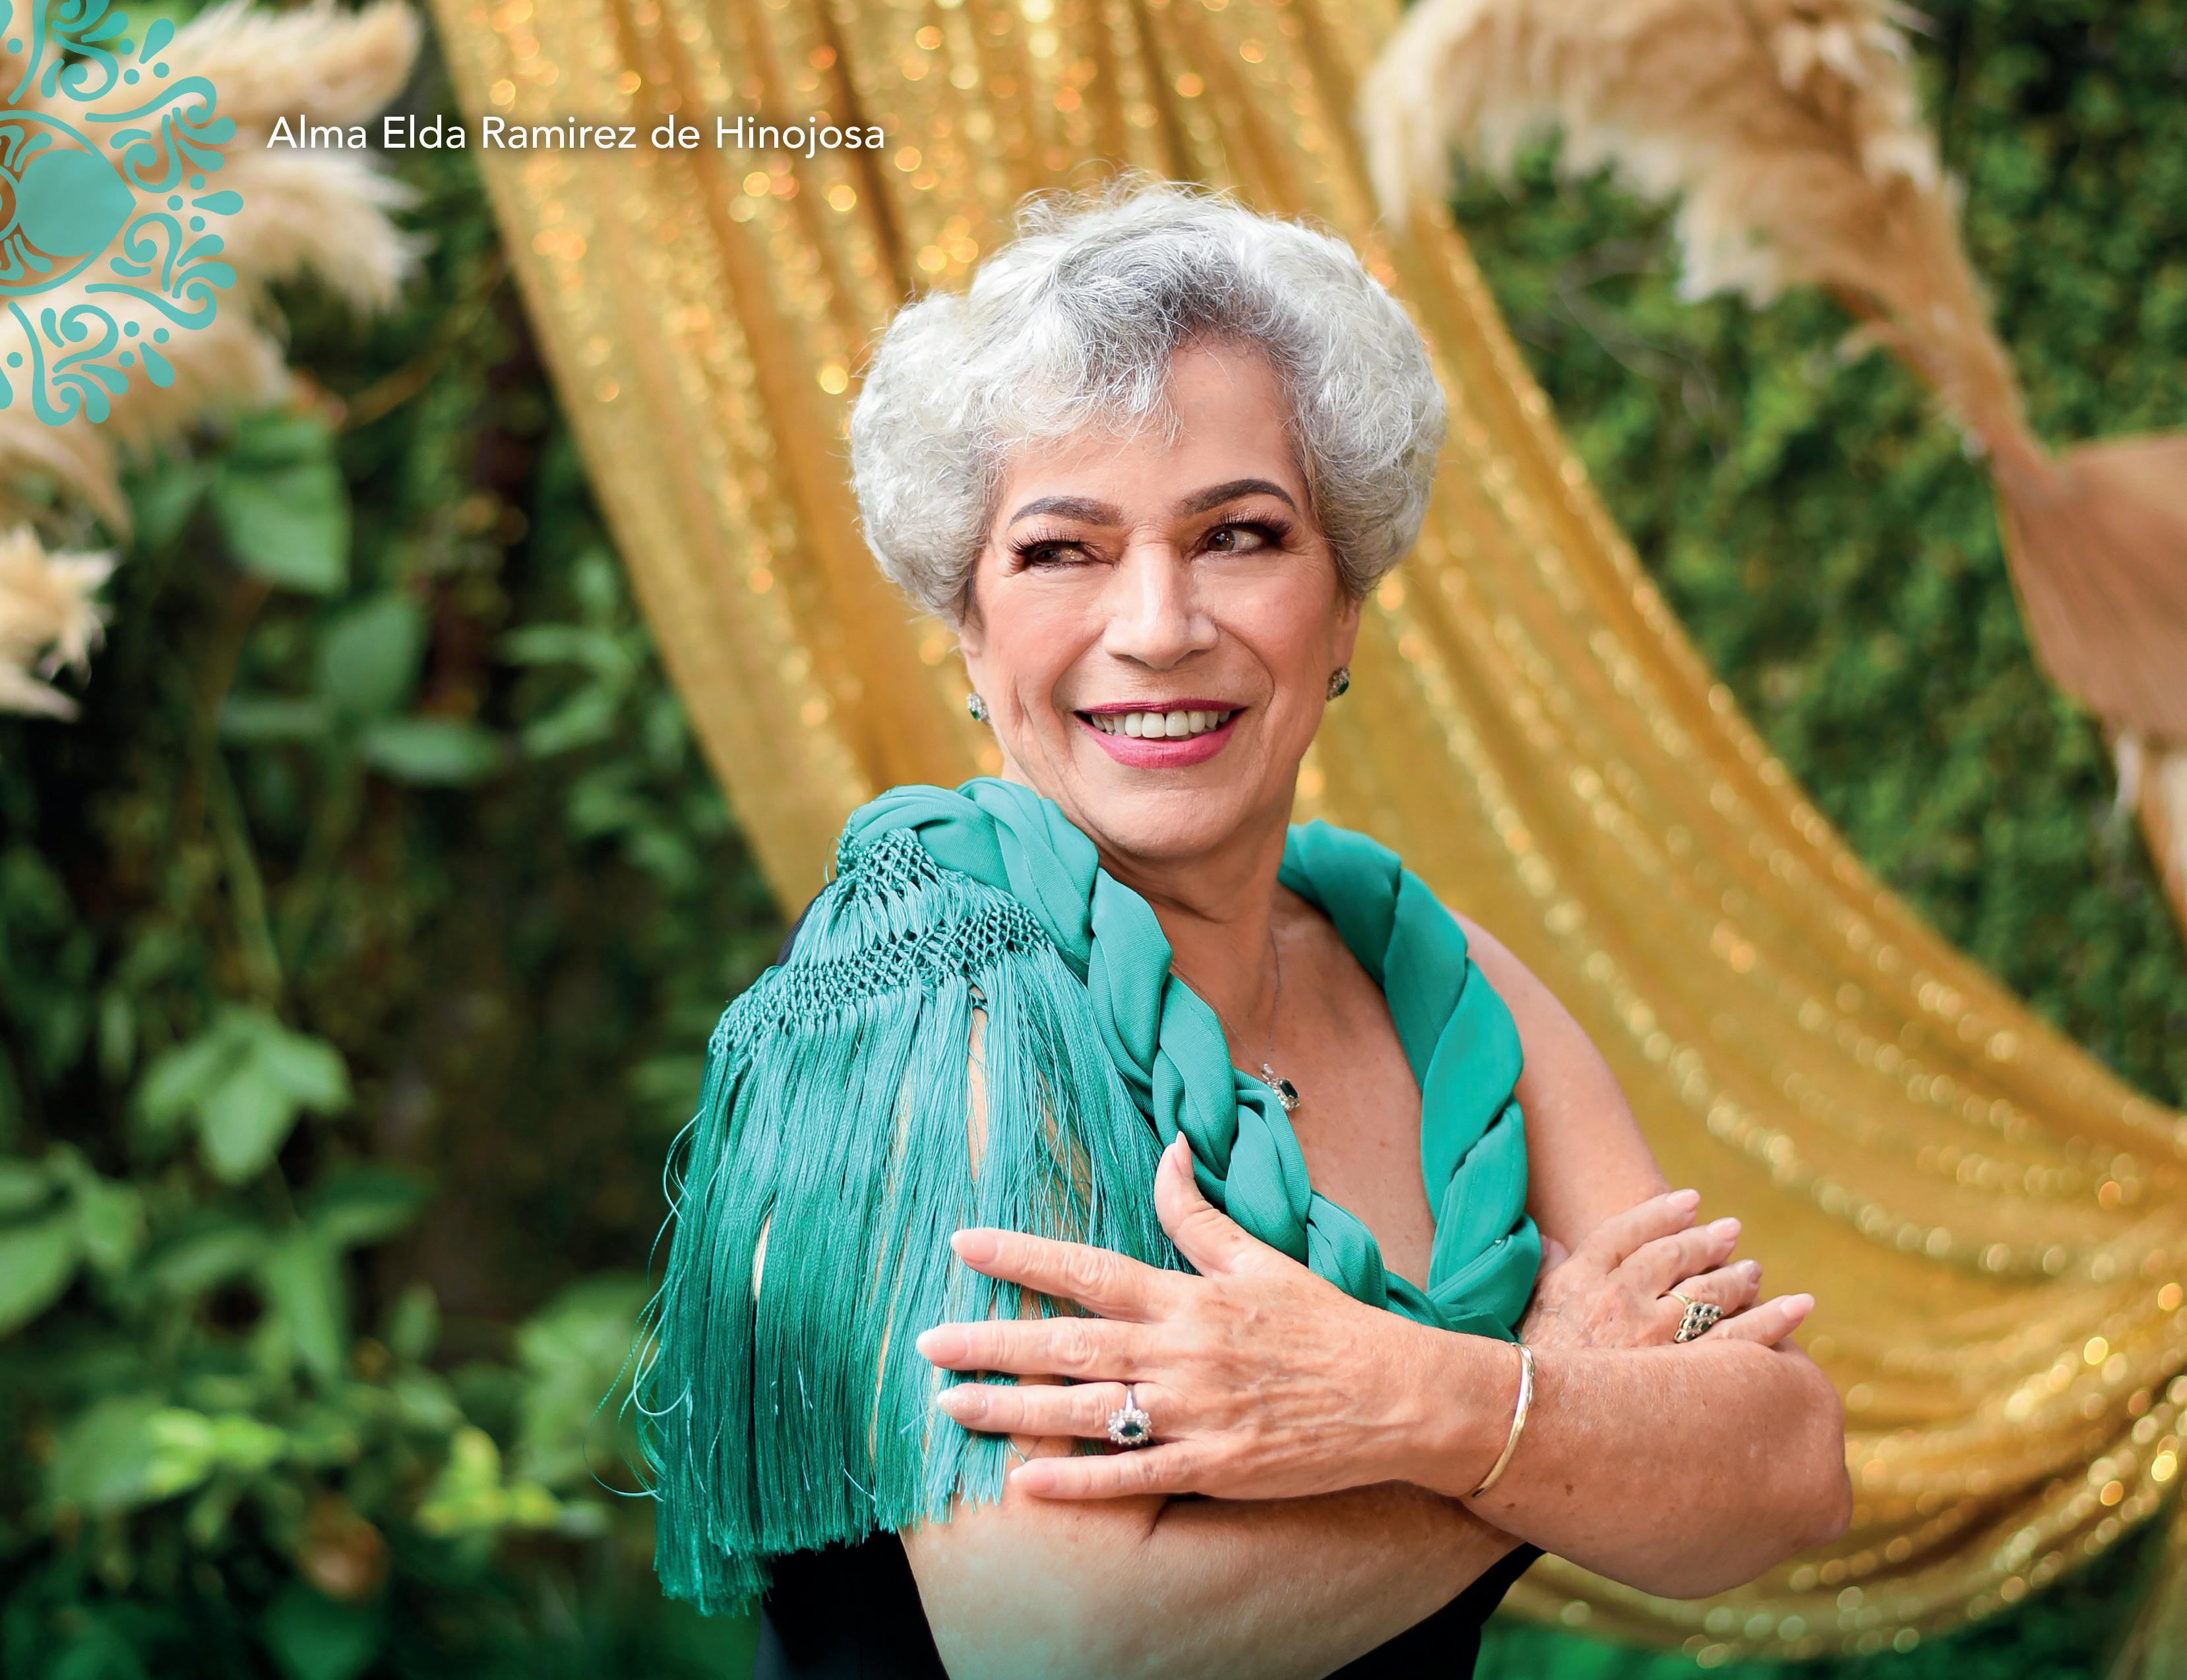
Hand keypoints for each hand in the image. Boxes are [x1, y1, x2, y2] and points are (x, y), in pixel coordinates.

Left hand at [914, 1134, 1462, 1501]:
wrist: (1397, 1397)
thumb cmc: (1326, 1323)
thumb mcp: (1260, 1257)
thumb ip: (1199, 1213)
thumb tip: (1167, 1150)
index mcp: (1188, 1297)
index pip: (1088, 1269)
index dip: (1022, 1256)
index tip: (964, 1245)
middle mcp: (1181, 1353)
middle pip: (1068, 1344)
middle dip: (991, 1341)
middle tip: (927, 1341)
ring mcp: (1194, 1414)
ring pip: (1086, 1410)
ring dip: (1012, 1410)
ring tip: (950, 1404)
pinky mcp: (1212, 1467)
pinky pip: (1132, 1478)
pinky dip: (1077, 1481)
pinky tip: (1023, 1483)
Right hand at [1519, 1189, 1812, 1351]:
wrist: (1524, 1429)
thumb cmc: (1522, 1375)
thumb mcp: (1525, 1313)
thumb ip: (1544, 1273)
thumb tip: (1551, 1241)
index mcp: (1579, 1281)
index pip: (1625, 1234)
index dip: (1659, 1214)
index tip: (1689, 1201)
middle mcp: (1619, 1300)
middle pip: (1672, 1259)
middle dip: (1705, 1242)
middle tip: (1731, 1231)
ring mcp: (1653, 1339)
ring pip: (1709, 1294)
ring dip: (1738, 1277)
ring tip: (1755, 1271)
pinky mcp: (1683, 1379)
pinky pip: (1740, 1342)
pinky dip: (1774, 1320)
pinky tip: (1799, 1306)